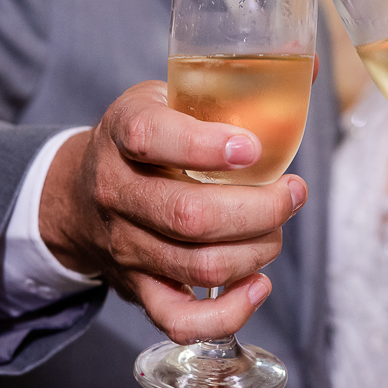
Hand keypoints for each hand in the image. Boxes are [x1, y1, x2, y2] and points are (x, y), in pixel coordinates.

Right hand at [39, 81, 306, 343]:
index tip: (253, 148)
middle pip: (188, 216)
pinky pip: (179, 320)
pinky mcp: (137, 288)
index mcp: (125, 132)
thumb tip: (310, 67)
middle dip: (259, 209)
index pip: (151, 137)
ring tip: (277, 229)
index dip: (205, 146)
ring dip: (256, 252)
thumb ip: (234, 85)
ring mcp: (126, 246)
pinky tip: (258, 284)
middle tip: (293, 193)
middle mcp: (117, 191)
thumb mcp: (170, 96)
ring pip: (196, 266)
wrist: (77, 195)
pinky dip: (227, 313)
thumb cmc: (145, 141)